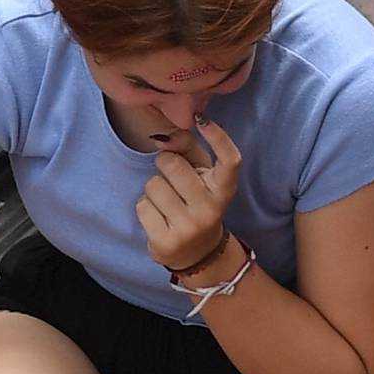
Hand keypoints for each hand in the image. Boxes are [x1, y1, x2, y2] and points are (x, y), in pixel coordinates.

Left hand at [136, 119, 241, 278]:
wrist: (198, 252)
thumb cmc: (196, 202)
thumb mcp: (200, 174)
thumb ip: (186, 148)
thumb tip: (162, 137)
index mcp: (224, 190)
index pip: (230, 160)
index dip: (219, 138)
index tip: (202, 121)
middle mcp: (211, 210)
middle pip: (173, 164)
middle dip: (165, 165)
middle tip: (173, 179)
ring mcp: (189, 228)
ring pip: (153, 185)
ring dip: (154, 188)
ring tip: (166, 202)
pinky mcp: (166, 242)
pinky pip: (142, 206)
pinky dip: (146, 207)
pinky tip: (159, 217)